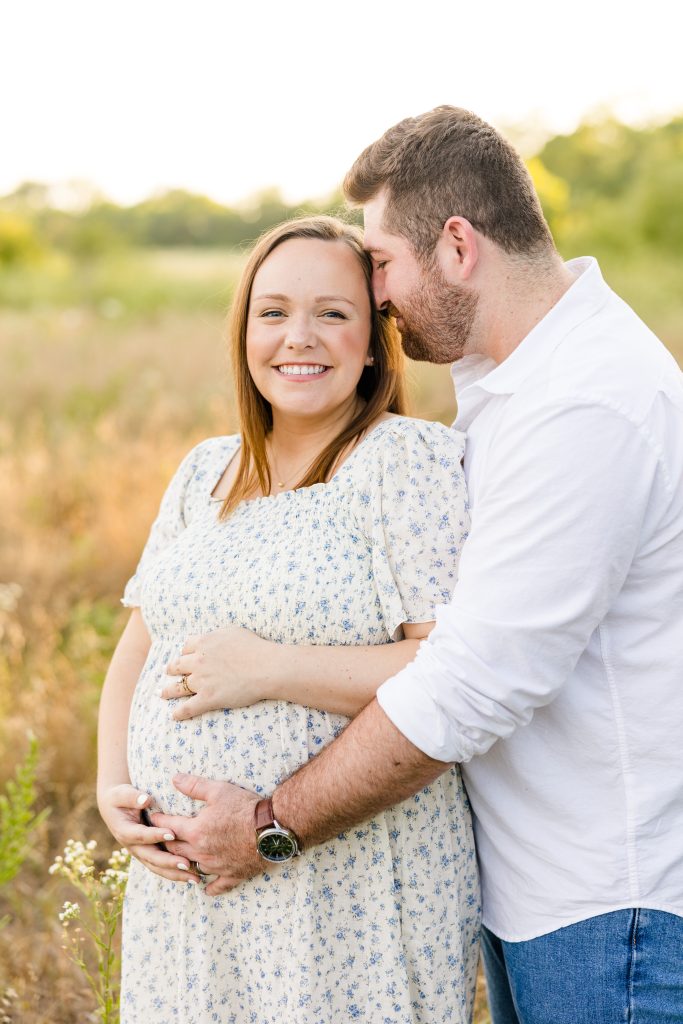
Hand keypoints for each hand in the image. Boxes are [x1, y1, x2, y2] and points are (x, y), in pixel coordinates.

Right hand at [97, 784, 198, 884]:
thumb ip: (133, 797)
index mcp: (125, 831)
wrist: (113, 807)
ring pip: (158, 867)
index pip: (140, 835)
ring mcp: (141, 853)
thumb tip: (146, 799)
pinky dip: (175, 873)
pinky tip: (192, 877)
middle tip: (186, 864)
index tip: (171, 834)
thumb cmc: (119, 798)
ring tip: (195, 879)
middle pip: (151, 857)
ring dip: (175, 874)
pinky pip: (162, 867)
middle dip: (168, 862)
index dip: (154, 835)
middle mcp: (133, 846)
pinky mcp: (148, 855)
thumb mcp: (122, 794)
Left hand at [150, 774, 261, 895]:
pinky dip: (210, 886)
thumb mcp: (219, 790)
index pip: (168, 827)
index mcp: (196, 831)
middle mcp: (202, 852)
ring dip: (184, 864)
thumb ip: (194, 785)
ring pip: (192, 868)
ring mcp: (216, 866)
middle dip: (166, 843)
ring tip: (179, 860)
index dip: (159, 821)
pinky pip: (217, 885)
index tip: (152, 818)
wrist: (271, 828)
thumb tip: (174, 778)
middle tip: (160, 839)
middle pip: (175, 850)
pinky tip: (205, 888)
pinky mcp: (232, 875)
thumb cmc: (244, 807)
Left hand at [162, 627, 276, 719]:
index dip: (185, 652)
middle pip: (177, 666)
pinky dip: (180, 713)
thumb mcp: (232, 631)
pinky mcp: (208, 698)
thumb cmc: (254, 647)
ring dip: (168, 691)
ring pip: (178, 687)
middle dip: (172, 669)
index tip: (186, 657)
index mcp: (203, 643)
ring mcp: (202, 681)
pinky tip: (174, 716)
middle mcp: (198, 661)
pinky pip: (188, 708)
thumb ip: (216, 634)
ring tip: (162, 694)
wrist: (266, 667)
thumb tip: (209, 639)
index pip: (186, 647)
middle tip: (168, 673)